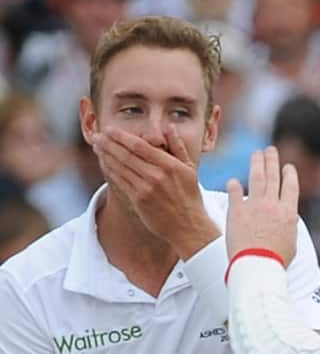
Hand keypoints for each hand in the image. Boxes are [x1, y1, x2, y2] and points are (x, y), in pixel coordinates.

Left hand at [92, 127, 218, 258]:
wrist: (189, 226)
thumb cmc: (189, 197)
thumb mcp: (190, 169)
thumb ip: (178, 146)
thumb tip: (169, 127)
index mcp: (169, 165)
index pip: (139, 145)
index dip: (121, 136)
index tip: (110, 129)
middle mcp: (156, 175)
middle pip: (126, 154)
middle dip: (108, 143)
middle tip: (97, 135)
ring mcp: (146, 188)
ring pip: (120, 167)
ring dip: (105, 155)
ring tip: (97, 147)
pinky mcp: (138, 200)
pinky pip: (119, 181)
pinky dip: (109, 171)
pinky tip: (104, 164)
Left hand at [225, 146, 299, 265]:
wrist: (257, 265)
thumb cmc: (275, 261)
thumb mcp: (291, 244)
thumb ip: (289, 228)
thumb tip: (290, 222)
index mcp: (288, 212)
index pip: (291, 186)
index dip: (289, 174)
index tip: (287, 167)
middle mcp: (273, 205)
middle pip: (273, 176)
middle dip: (272, 161)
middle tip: (270, 151)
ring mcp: (254, 206)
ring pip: (257, 177)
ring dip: (257, 163)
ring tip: (256, 154)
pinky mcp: (236, 211)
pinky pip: (234, 192)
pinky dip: (234, 185)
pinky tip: (233, 180)